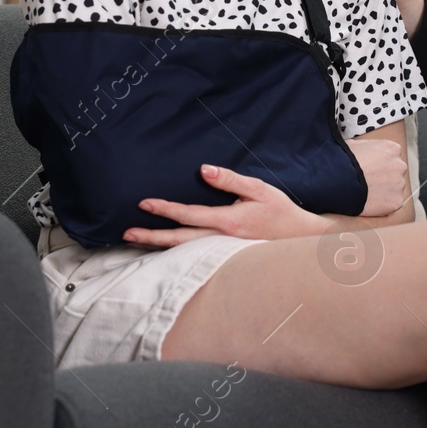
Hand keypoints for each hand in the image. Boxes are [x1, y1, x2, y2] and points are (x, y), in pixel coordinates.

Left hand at [122, 164, 330, 247]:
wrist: (300, 240)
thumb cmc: (280, 212)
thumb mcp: (259, 189)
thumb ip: (230, 180)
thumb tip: (203, 170)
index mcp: (228, 221)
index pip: (189, 215)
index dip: (165, 210)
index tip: (144, 203)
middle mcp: (221, 240)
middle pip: (179, 240)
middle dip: (151, 237)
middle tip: (126, 234)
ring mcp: (223, 253)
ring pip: (184, 252)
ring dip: (159, 247)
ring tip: (137, 242)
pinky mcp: (225, 258)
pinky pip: (195, 255)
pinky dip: (175, 253)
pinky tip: (163, 250)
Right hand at [347, 136, 406, 216]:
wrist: (337, 179)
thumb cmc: (342, 161)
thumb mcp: (355, 145)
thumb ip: (368, 148)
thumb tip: (363, 152)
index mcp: (392, 149)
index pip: (391, 157)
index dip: (379, 164)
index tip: (370, 170)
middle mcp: (399, 165)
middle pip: (395, 173)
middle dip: (384, 178)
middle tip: (368, 183)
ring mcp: (399, 184)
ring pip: (394, 189)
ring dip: (383, 192)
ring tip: (366, 193)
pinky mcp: (396, 201)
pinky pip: (391, 203)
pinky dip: (382, 205)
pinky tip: (368, 202)